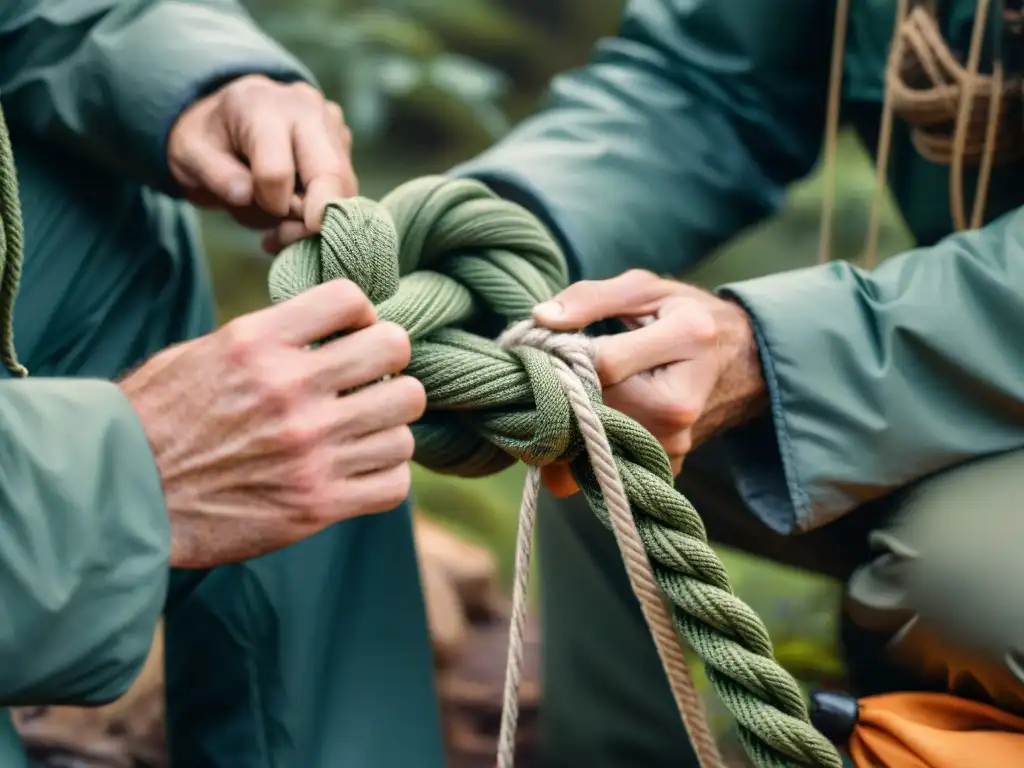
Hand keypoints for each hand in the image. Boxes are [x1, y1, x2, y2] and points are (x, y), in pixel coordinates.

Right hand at [119, 279, 425, 568]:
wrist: (121, 498)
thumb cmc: (156, 420)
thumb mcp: (204, 354)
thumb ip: (270, 340)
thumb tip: (331, 330)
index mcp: (258, 344)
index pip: (351, 298)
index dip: (363, 312)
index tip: (354, 332)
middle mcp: (291, 391)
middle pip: (394, 351)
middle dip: (388, 361)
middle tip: (371, 378)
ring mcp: (310, 450)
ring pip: (404, 418)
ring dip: (389, 420)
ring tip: (366, 426)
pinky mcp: (317, 504)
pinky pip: (395, 480)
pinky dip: (387, 472)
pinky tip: (363, 466)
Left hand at [167, 75, 355, 250]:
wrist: (229, 118)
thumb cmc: (208, 141)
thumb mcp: (190, 155)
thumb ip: (214, 175)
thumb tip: (246, 195)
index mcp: (261, 105)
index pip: (277, 171)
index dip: (267, 204)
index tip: (251, 206)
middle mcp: (305, 106)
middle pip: (330, 174)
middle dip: (312, 220)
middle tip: (284, 237)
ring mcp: (331, 122)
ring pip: (346, 186)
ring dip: (319, 219)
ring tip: (284, 228)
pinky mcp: (344, 141)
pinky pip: (348, 188)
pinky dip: (325, 211)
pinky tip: (297, 213)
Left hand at [532, 270, 766, 496]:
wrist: (746, 362)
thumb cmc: (687, 318)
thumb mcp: (646, 290)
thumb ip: (592, 297)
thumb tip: (542, 318)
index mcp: (686, 339)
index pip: (602, 362)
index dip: (563, 357)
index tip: (544, 347)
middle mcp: (682, 401)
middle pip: (595, 406)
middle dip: (562, 390)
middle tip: (546, 371)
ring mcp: (677, 441)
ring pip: (594, 438)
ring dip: (569, 419)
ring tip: (568, 391)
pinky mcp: (668, 464)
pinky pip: (609, 462)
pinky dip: (587, 445)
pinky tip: (587, 419)